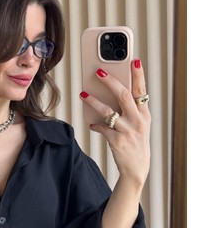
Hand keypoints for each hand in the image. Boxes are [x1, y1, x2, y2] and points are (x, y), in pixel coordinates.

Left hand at [80, 58, 150, 185]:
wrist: (136, 167)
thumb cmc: (135, 141)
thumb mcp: (139, 124)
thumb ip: (130, 109)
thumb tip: (114, 91)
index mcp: (144, 114)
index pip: (141, 90)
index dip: (138, 75)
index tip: (133, 60)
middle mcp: (138, 120)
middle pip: (124, 95)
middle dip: (110, 81)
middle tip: (98, 71)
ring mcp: (127, 131)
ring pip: (108, 111)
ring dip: (93, 101)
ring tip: (83, 94)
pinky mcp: (117, 141)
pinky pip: (102, 128)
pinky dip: (95, 125)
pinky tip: (91, 123)